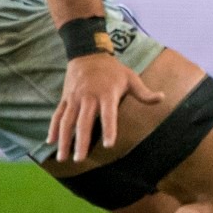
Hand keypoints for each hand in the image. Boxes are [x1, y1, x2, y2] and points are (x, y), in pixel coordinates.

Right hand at [47, 53, 164, 162]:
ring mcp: (74, 98)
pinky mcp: (65, 98)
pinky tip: (50, 142)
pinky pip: (57, 115)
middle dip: (81, 141)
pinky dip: (53, 128)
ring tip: (62, 157)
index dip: (109, 129)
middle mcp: (88, 97)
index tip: (109, 145)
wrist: (87, 53)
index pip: (108, 114)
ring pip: (66, 121)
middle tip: (80, 159)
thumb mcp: (131, 77)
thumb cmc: (113, 69)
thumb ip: (144, 92)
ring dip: (64, 140)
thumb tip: (162, 98)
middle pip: (83, 122)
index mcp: (106, 94)